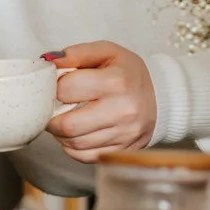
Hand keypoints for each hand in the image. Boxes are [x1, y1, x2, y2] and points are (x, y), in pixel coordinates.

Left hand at [43, 41, 156, 161]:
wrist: (161, 97)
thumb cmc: (128, 73)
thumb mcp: (107, 52)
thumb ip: (77, 53)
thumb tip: (49, 61)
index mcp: (117, 81)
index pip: (66, 89)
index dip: (55, 87)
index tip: (58, 86)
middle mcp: (123, 110)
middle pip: (68, 125)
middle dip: (51, 117)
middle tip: (52, 109)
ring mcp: (124, 134)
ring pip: (74, 144)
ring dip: (60, 134)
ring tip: (64, 120)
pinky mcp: (123, 151)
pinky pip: (85, 157)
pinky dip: (72, 148)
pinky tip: (76, 134)